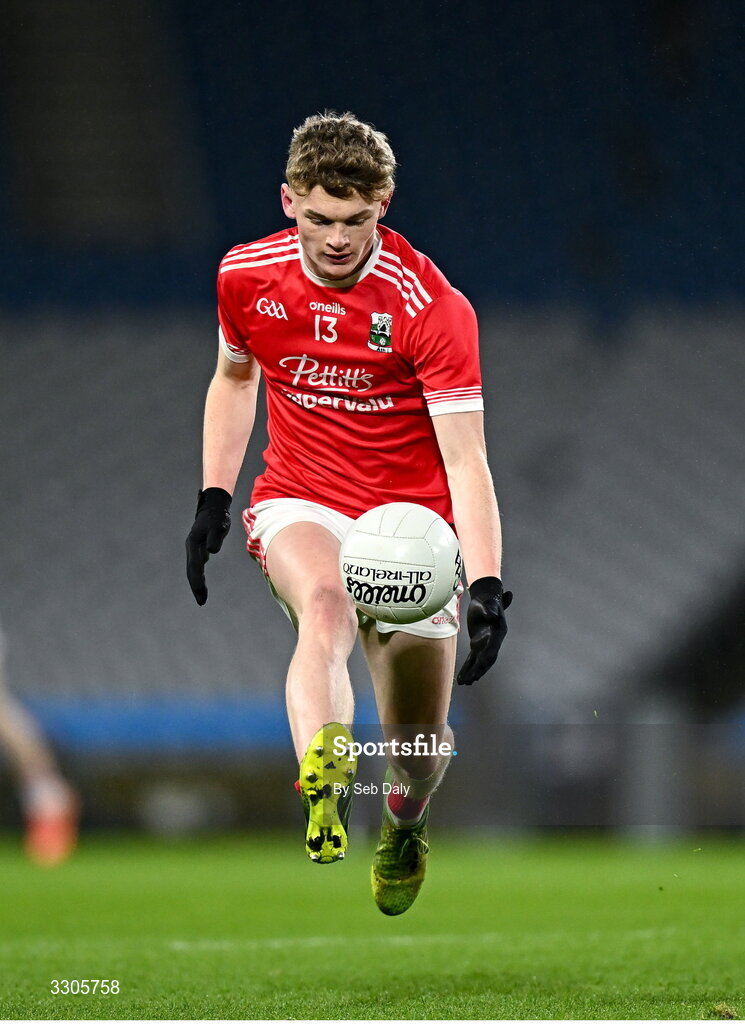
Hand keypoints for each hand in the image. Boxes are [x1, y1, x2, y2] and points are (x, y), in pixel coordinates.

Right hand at [185, 488, 231, 604]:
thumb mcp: (219, 526)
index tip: (201, 595)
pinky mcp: (198, 548)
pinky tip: (201, 583)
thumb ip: (215, 538)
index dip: (197, 582)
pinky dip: (198, 575)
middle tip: (202, 602)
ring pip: (193, 569)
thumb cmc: (217, 517)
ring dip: (196, 583)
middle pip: (191, 571)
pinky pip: (196, 566)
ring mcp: (194, 548)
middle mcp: (191, 548)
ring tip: (201, 597)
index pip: (195, 567)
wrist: (213, 507)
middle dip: (196, 587)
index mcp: (194, 544)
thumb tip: (211, 551)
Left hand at [456, 576, 512, 684]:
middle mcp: (493, 641)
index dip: (486, 657)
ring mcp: (485, 643)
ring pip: (479, 662)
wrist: (485, 598)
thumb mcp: (488, 603)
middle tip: (471, 680)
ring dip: (472, 672)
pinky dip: (467, 667)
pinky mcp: (477, 644)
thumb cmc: (487, 600)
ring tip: (464, 682)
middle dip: (479, 670)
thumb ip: (491, 610)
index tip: (480, 665)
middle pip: (487, 659)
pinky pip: (472, 658)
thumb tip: (492, 615)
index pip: (492, 648)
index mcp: (498, 632)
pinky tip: (461, 677)